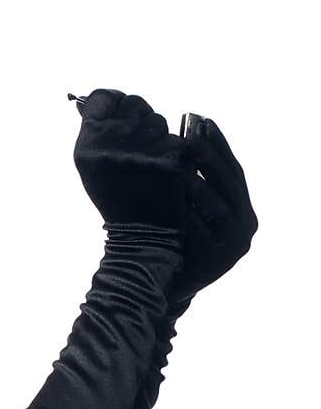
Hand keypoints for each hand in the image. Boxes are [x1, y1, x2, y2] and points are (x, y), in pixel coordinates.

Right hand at [73, 88, 190, 229]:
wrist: (141, 235)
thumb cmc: (117, 199)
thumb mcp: (92, 168)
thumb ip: (92, 133)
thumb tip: (83, 103)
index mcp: (88, 146)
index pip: (104, 97)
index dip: (116, 103)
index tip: (122, 114)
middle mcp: (112, 145)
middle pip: (134, 103)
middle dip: (140, 120)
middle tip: (139, 147)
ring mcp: (142, 152)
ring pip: (158, 120)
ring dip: (158, 137)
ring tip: (151, 166)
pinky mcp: (169, 160)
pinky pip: (177, 140)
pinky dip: (175, 154)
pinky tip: (166, 174)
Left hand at [167, 117, 258, 306]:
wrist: (163, 287)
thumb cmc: (176, 241)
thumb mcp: (190, 208)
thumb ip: (196, 183)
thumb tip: (187, 138)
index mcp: (243, 211)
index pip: (234, 172)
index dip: (221, 147)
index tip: (205, 121)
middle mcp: (244, 229)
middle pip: (231, 187)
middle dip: (212, 161)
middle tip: (193, 139)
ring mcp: (232, 249)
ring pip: (221, 212)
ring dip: (202, 189)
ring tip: (184, 170)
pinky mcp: (216, 267)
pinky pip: (203, 239)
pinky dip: (192, 222)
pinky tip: (179, 209)